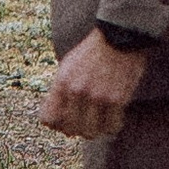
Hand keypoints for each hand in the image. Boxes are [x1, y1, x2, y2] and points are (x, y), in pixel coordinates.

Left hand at [41, 27, 149, 141]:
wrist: (119, 36)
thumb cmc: (94, 52)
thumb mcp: (68, 66)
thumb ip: (61, 91)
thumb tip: (57, 118)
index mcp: (61, 82)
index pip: (48, 120)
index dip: (58, 124)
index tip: (67, 121)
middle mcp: (76, 91)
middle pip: (70, 130)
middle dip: (77, 129)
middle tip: (87, 123)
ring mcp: (96, 96)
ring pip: (90, 133)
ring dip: (96, 130)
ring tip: (102, 120)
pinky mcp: (116, 99)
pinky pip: (111, 127)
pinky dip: (113, 125)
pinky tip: (115, 116)